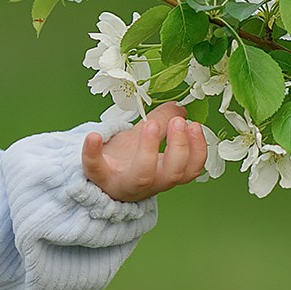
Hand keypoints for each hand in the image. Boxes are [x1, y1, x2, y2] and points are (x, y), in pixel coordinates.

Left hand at [81, 104, 207, 202]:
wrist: (100, 177)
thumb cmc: (129, 158)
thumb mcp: (147, 137)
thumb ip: (163, 121)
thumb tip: (180, 107)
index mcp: (164, 172)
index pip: (189, 168)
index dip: (197, 150)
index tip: (194, 125)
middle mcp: (149, 182)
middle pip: (172, 174)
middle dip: (179, 148)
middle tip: (178, 122)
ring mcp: (123, 182)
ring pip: (141, 176)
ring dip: (148, 149)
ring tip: (150, 124)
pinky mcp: (98, 178)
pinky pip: (95, 168)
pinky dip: (93, 153)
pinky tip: (94, 136)